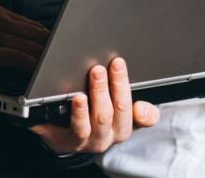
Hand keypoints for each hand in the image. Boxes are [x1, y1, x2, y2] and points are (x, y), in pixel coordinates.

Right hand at [0, 0, 48, 70]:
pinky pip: (16, 58)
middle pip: (34, 33)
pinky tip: (39, 70)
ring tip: (55, 65)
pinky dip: (31, 64)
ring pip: (29, 46)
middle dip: (49, 46)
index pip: (28, 23)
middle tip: (61, 55)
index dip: (44, 34)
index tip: (54, 42)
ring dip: (44, 56)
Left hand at [29, 57, 159, 153]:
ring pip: (101, 117)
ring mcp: (93, 140)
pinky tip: (77, 98)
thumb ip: (133, 106)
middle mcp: (111, 135)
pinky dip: (80, 112)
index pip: (139, 111)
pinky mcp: (74, 142)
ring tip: (96, 74)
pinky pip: (80, 129)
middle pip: (120, 109)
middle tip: (109, 65)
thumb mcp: (115, 114)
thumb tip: (141, 107)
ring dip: (99, 94)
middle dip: (116, 84)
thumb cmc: (93, 120)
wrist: (63, 140)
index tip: (119, 63)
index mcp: (124, 127)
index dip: (130, 86)